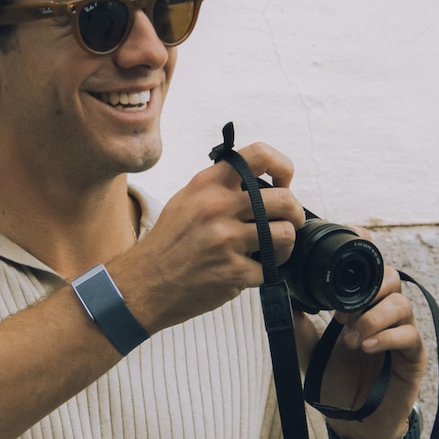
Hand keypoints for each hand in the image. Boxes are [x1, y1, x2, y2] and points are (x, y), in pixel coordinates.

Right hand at [111, 141, 304, 331]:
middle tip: (289, 221)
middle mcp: (217, 207)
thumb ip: (220, 187)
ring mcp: (227, 240)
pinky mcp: (234, 271)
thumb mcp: (187, 199)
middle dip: (294, 213)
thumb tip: (261, 183)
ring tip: (271, 248)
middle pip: (284, 200)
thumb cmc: (168, 243)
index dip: (283, 167)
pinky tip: (249, 269)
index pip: (259, 155)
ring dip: (285, 244)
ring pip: (285, 234)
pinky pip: (271, 268)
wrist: (145, 284)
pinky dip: (265, 271)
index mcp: (207, 184)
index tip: (283, 182)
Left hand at [300, 236, 425, 438]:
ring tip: (349, 338)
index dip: (365, 248)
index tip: (350, 247)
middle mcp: (385, 312)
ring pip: (400, 303)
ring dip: (371, 317)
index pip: (372, 264)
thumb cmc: (333, 380)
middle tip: (340, 314)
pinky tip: (364, 347)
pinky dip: (385, 336)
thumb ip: (296, 319)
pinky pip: (409, 334)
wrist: (351, 421)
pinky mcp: (413, 356)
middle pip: (390, 277)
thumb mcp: (305, 346)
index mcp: (363, 302)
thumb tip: (279, 289)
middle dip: (365, 291)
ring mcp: (402, 332)